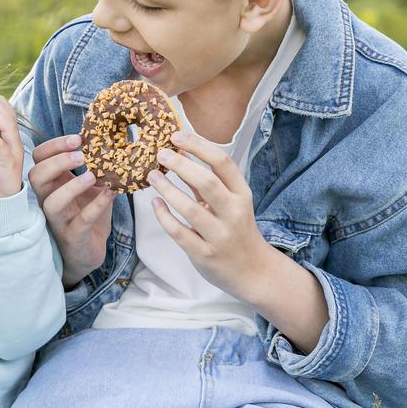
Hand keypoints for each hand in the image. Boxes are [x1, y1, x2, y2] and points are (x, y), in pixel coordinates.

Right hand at [28, 134, 115, 286]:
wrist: (88, 250)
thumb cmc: (87, 213)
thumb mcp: (91, 186)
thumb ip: (96, 166)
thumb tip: (114, 142)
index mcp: (52, 183)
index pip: (39, 158)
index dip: (53, 146)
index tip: (78, 138)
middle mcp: (49, 199)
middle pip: (36, 176)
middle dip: (57, 162)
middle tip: (81, 154)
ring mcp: (59, 219)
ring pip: (52, 202)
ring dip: (71, 186)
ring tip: (92, 175)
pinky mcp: (73, 236)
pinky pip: (81, 220)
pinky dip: (96, 205)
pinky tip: (110, 193)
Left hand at [146, 131, 276, 301]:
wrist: (254, 272)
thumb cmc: (237, 230)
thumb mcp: (231, 203)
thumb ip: (207, 181)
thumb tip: (180, 151)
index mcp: (241, 195)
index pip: (222, 163)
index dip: (198, 146)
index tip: (177, 135)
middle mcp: (233, 213)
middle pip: (206, 182)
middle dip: (181, 164)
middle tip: (160, 153)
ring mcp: (220, 235)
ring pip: (190, 208)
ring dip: (168, 189)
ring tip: (152, 175)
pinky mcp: (204, 254)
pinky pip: (179, 233)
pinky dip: (164, 217)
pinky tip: (155, 204)